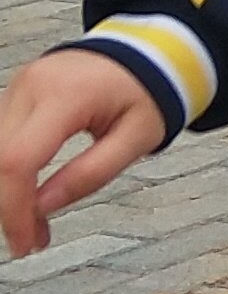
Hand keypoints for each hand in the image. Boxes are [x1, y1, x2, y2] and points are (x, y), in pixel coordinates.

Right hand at [0, 47, 170, 257]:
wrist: (145, 50)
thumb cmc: (147, 91)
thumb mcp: (137, 137)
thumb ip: (92, 173)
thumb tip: (42, 207)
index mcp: (67, 94)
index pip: (19, 159)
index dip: (14, 209)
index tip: (25, 243)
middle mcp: (33, 85)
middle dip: (10, 208)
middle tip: (33, 241)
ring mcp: (20, 86)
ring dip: (8, 193)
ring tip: (37, 224)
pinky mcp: (17, 93)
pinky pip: (3, 140)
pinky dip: (11, 173)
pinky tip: (31, 197)